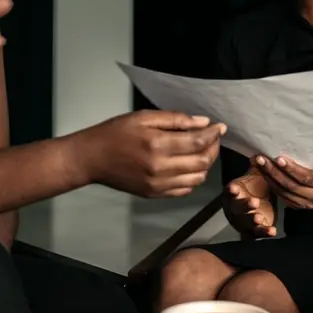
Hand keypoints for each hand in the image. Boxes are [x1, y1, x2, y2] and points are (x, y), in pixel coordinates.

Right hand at [79, 111, 224, 197]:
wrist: (92, 158)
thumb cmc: (116, 132)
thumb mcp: (144, 117)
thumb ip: (175, 120)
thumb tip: (203, 123)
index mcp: (158, 145)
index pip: (198, 141)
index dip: (213, 134)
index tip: (220, 127)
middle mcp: (161, 168)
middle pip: (202, 162)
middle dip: (213, 148)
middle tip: (213, 138)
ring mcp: (158, 184)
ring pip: (197, 178)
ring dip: (205, 164)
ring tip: (202, 151)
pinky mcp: (155, 194)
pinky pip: (184, 190)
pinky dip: (193, 178)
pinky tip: (189, 166)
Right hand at [224, 169, 275, 237]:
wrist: (259, 202)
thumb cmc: (254, 186)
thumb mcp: (256, 175)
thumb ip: (257, 166)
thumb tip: (257, 156)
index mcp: (234, 192)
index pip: (230, 191)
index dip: (231, 190)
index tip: (234, 189)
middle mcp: (236, 207)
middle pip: (237, 208)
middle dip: (244, 206)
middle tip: (254, 202)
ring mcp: (243, 220)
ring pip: (245, 222)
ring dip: (251, 220)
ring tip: (259, 218)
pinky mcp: (253, 230)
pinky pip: (257, 234)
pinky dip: (264, 232)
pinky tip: (273, 231)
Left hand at [253, 155, 312, 209]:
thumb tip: (294, 142)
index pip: (306, 177)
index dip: (291, 169)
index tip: (278, 158)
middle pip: (291, 185)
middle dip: (273, 172)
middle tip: (259, 158)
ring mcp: (306, 204)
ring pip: (284, 192)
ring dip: (268, 177)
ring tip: (256, 164)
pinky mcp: (299, 206)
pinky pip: (282, 196)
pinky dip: (271, 185)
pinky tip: (262, 174)